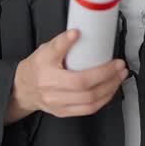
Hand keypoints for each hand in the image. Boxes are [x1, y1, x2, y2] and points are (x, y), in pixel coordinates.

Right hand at [8, 29, 127, 121]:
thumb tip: (76, 32)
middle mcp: (53, 94)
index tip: (112, 59)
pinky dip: (103, 100)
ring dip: (109, 90)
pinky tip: (110, 89)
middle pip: (87, 91)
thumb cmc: (37, 67)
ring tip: (119, 77)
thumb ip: (60, 42)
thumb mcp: (45, 50)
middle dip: (109, 79)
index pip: (77, 78)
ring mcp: (59, 105)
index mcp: (48, 76)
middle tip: (120, 66)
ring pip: (90, 103)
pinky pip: (88, 110)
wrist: (24, 88)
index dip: (98, 70)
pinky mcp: (64, 112)